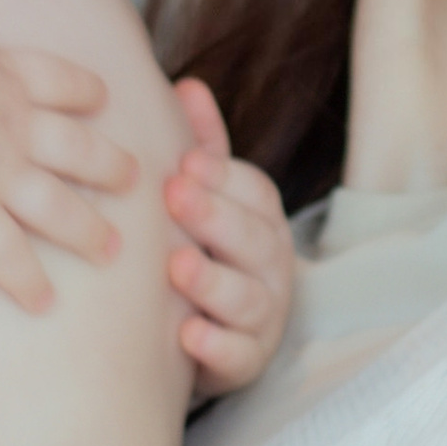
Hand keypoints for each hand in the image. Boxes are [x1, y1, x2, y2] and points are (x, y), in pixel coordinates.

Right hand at [0, 0, 132, 311]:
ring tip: (113, 252)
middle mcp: (13, 125)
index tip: (104, 96)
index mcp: (2, 68)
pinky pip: (5, 260)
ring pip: (55, 210)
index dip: (79, 90)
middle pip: (73, 148)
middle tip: (134, 178)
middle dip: (104, 165)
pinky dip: (27, 285)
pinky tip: (46, 306)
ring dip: (84, 231)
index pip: (54, 80)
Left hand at [162, 77, 295, 391]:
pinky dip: (215, 346)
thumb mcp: (209, 199)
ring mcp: (263, 316)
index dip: (221, 176)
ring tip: (177, 266)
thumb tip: (187, 84)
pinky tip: (186, 334)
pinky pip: (236, 356)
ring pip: (247, 299)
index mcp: (262, 219)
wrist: (209, 334)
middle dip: (215, 217)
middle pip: (253, 239)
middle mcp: (272, 265)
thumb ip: (203, 148)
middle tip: (175, 195)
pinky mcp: (246, 361)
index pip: (253, 191)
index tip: (184, 162)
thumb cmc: (208, 251)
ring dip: (212, 282)